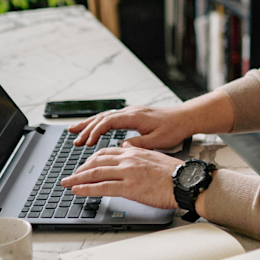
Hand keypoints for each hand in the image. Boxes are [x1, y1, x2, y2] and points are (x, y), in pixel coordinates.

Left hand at [60, 147, 182, 208]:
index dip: (91, 160)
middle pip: (96, 161)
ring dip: (77, 178)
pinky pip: (102, 187)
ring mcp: (127, 173)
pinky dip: (86, 188)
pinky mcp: (129, 187)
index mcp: (134, 152)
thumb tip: (129, 156)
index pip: (106, 153)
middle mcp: (128, 159)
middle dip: (80, 169)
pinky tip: (77, 190)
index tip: (84, 167)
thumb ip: (139, 156)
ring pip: (95, 173)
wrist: (185, 181)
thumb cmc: (174, 174)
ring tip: (66, 183)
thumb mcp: (154, 158)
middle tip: (71, 176)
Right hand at [68, 104, 191, 148]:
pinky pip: (111, 118)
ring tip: (74, 132)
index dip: (95, 132)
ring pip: (105, 116)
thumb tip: (122, 147)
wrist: (185, 117)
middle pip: (102, 117)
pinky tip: (93, 130)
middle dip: (86, 128)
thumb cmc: (174, 128)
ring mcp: (131, 112)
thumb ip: (139, 144)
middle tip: (74, 140)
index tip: (87, 143)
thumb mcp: (158, 140)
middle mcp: (130, 112)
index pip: (108, 122)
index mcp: (135, 117)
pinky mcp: (133, 115)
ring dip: (89, 124)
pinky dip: (99, 123)